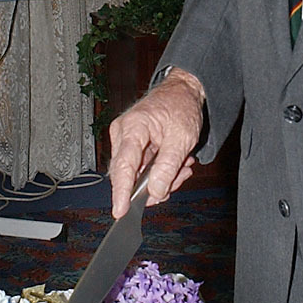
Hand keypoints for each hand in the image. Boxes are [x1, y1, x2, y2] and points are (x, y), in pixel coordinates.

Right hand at [108, 68, 205, 217]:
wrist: (183, 91)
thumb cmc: (180, 106)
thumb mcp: (182, 138)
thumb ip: (167, 167)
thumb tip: (155, 192)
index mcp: (133, 127)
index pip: (123, 166)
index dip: (121, 191)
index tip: (120, 211)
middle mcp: (123, 134)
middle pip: (130, 175)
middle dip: (155, 184)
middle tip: (179, 177)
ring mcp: (127, 140)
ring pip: (138, 176)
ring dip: (162, 178)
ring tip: (182, 166)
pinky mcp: (134, 146)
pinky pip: (143, 170)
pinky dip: (161, 172)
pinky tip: (176, 164)